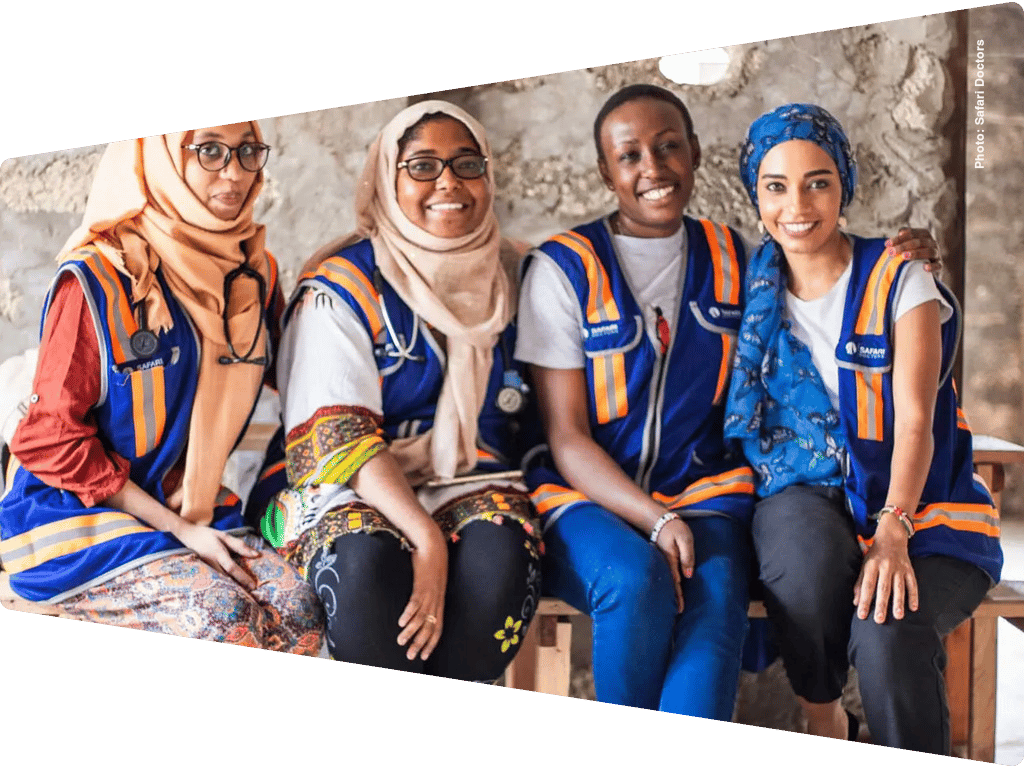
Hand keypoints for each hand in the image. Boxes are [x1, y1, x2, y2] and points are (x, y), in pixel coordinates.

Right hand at [176, 523, 259, 589]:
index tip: (253, 585)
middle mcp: (210, 563)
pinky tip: (230, 591)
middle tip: (250, 595)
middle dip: (237, 588)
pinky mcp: (201, 572)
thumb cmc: (209, 535)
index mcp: (218, 553)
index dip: (242, 577)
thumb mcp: (225, 536)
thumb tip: (257, 555)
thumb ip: (240, 546)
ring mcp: (204, 569)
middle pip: (225, 579)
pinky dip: (223, 586)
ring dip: (230, 589)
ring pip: (219, 582)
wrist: (187, 536)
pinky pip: (214, 581)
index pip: (231, 568)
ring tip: (243, 596)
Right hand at [397, 528, 447, 660]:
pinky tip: (401, 623)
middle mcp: (436, 602)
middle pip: (429, 628)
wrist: (434, 547)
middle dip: (420, 643)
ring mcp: (429, 594)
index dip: (432, 643)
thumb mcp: (431, 584)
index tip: (424, 656)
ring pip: (421, 618)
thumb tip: (416, 607)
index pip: (438, 628)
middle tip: (410, 656)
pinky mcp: (421, 585)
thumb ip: (425, 596)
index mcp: (439, 603)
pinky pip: (415, 603)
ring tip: (401, 642)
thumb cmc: (431, 565)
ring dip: (411, 632)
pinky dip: (408, 614)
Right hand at [653, 516, 693, 612]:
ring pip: (668, 579)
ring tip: (675, 605)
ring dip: (672, 592)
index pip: (676, 582)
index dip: (678, 596)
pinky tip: (672, 588)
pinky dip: (670, 582)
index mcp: (671, 560)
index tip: (680, 609)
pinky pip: (667, 573)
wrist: (657, 519)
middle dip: (674, 598)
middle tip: (678, 613)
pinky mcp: (663, 558)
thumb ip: (687, 556)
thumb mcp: (685, 539)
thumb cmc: (674, 528)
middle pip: (670, 584)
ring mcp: (663, 561)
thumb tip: (689, 575)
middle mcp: (665, 563)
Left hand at [853, 517, 918, 622]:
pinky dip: (913, 596)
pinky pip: (912, 584)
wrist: (892, 538)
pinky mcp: (909, 570)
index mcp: (871, 566)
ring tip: (898, 616)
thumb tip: (855, 602)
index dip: (864, 601)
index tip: (861, 615)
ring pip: (899, 587)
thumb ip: (859, 583)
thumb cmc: (874, 555)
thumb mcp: (864, 565)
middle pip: (883, 588)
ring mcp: (899, 568)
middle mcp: (885, 567)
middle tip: (879, 620)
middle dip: (881, 605)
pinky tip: (913, 608)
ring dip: (898, 602)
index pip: (867, 586)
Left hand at [886, 227, 940, 273]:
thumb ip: (903, 238)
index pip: (912, 234)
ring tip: (904, 256)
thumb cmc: (913, 252)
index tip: (887, 244)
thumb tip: (900, 232)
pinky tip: (925, 268)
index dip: (899, 238)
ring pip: (929, 251)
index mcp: (924, 235)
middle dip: (904, 246)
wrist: (924, 269)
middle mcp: (932, 242)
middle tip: (891, 251)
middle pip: (919, 242)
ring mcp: (937, 253)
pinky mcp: (939, 265)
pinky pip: (938, 265)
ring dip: (916, 253)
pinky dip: (932, 266)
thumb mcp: (907, 244)